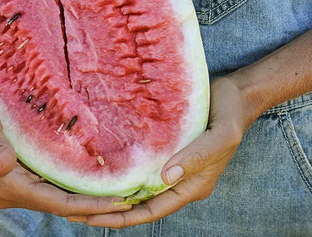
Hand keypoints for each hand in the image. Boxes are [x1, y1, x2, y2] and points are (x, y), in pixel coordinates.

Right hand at [0, 83, 132, 215]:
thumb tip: (0, 168)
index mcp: (6, 186)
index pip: (58, 203)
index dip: (91, 205)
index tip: (123, 203)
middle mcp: (8, 192)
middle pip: (59, 205)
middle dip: (94, 206)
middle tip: (131, 201)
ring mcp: (7, 185)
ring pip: (53, 196)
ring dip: (82, 196)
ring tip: (115, 190)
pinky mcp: (8, 174)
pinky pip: (44, 185)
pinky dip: (66, 185)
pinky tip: (82, 176)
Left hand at [77, 76, 246, 227]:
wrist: (235, 94)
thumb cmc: (231, 114)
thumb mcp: (220, 136)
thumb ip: (196, 157)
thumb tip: (166, 177)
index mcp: (193, 184)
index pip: (154, 209)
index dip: (125, 217)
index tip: (96, 217)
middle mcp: (179, 177)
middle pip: (142, 202)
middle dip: (112, 209)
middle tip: (77, 208)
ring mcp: (173, 162)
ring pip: (140, 183)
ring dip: (115, 189)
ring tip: (84, 188)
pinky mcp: (167, 144)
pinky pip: (143, 162)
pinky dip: (125, 166)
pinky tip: (106, 161)